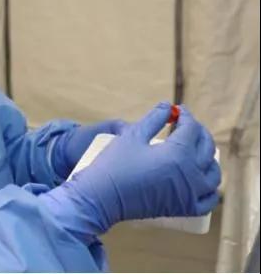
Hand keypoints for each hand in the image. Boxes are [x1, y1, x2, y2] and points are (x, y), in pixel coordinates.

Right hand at [44, 102, 220, 234]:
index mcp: (178, 153)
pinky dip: (210, 188)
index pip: (192, 128)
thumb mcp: (132, 135)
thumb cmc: (114, 164)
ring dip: (209, 158)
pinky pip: (208, 199)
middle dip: (199, 132)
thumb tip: (167, 105)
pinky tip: (203, 180)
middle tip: (186, 125)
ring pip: (213, 174)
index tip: (177, 110)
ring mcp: (190, 194)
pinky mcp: (183, 208)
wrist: (101, 198)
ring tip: (196, 149)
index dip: (186, 115)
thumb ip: (154, 118)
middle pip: (207, 148)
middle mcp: (190, 174)